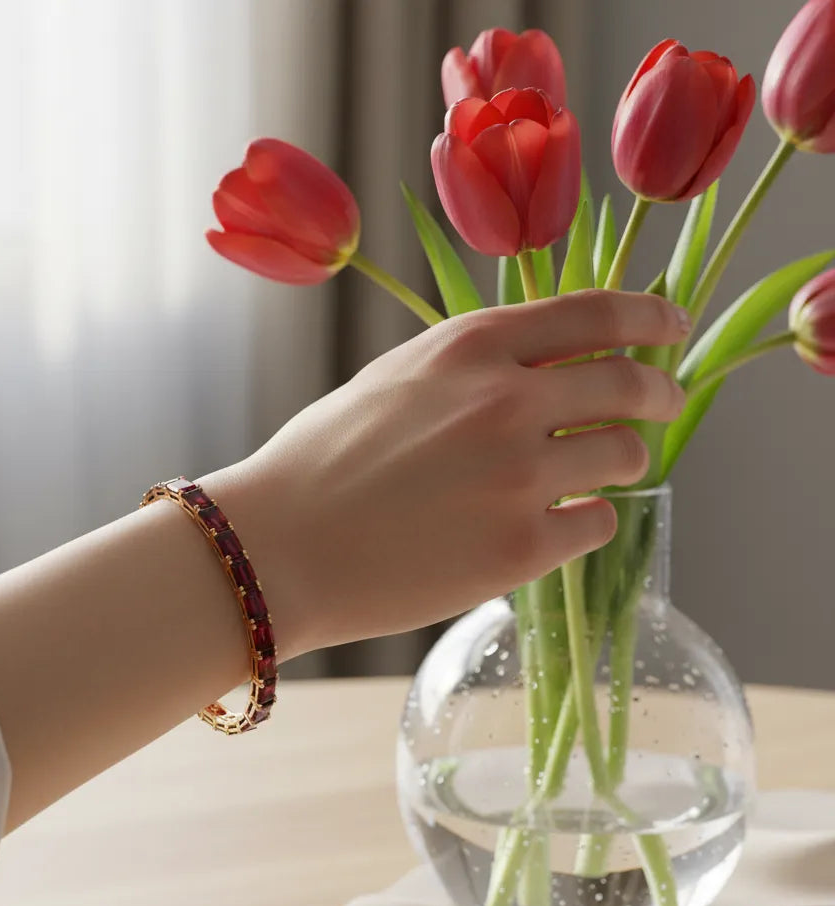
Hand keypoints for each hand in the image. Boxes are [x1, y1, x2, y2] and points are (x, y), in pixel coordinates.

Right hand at [202, 291, 688, 659]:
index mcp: (470, 346)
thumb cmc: (320, 462)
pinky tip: (560, 523)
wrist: (279, 546)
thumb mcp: (393, 380)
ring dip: (623, 461)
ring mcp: (519, 474)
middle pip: (631, 382)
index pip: (595, 312)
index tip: (672, 327)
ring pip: (624, 455)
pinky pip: (596, 523)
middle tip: (663, 404)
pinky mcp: (521, 546)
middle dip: (660, 393)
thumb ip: (470, 367)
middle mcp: (506, 399)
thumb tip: (541, 371)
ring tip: (601, 473)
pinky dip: (588, 519)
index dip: (649, 316)